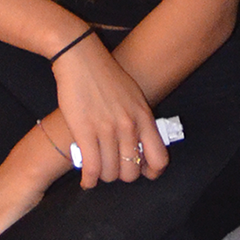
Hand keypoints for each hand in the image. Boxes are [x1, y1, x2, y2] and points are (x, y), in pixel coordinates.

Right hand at [50, 32, 166, 186]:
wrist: (80, 58)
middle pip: (132, 172)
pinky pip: (92, 169)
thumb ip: (138, 121)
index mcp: (143, 116)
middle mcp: (129, 126)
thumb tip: (139, 148)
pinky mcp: (85, 131)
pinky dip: (89, 181)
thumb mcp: (132, 96)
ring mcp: (107, 129)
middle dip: (122, 175)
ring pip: (111, 173)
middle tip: (113, 168)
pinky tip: (86, 181)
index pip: (159, 158)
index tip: (142, 172)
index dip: (152, 172)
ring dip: (103, 177)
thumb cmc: (105, 76)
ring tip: (97, 170)